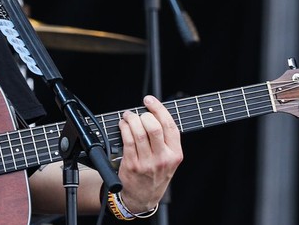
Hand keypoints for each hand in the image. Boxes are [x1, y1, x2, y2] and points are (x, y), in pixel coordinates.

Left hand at [115, 95, 182, 212]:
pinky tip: (123, 125)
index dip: (159, 109)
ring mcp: (147, 162)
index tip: (150, 100)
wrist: (143, 198)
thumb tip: (152, 114)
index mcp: (175, 154)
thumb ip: (165, 140)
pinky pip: (127, 140)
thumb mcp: (169, 160)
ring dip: (130, 119)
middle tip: (138, 112)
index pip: (170, 125)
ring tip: (128, 116)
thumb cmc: (155, 175)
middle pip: (153, 127)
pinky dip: (123, 128)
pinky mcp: (132, 165)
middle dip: (143, 114)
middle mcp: (162, 158)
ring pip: (138, 132)